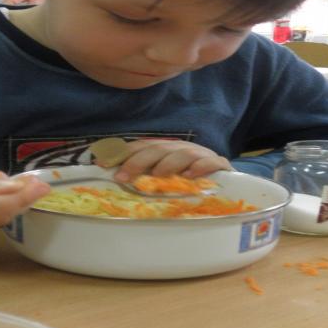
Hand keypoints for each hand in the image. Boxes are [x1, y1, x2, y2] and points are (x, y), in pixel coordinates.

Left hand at [105, 139, 231, 181]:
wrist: (225, 179)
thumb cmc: (188, 181)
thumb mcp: (163, 177)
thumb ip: (143, 177)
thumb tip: (114, 180)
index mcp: (163, 149)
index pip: (139, 147)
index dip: (121, 153)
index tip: (102, 164)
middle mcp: (178, 148)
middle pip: (157, 149)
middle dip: (138, 161)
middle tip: (123, 176)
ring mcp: (199, 155)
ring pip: (182, 154)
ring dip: (168, 163)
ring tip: (157, 175)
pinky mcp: (219, 164)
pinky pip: (210, 163)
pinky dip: (200, 168)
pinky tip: (190, 177)